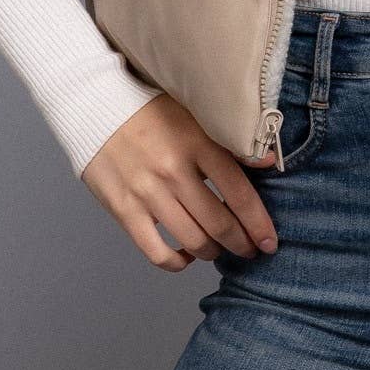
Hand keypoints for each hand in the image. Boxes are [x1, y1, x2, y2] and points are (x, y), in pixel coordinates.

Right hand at [80, 94, 278, 270]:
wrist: (99, 107)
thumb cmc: (154, 112)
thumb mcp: (197, 115)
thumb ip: (231, 141)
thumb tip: (270, 161)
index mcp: (198, 144)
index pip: (238, 192)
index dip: (258, 222)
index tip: (270, 241)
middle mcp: (175, 171)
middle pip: (219, 223)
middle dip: (241, 243)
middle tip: (251, 251)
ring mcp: (148, 193)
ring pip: (192, 240)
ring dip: (213, 252)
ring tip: (221, 250)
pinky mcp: (124, 210)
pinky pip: (155, 251)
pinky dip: (176, 262)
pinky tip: (187, 256)